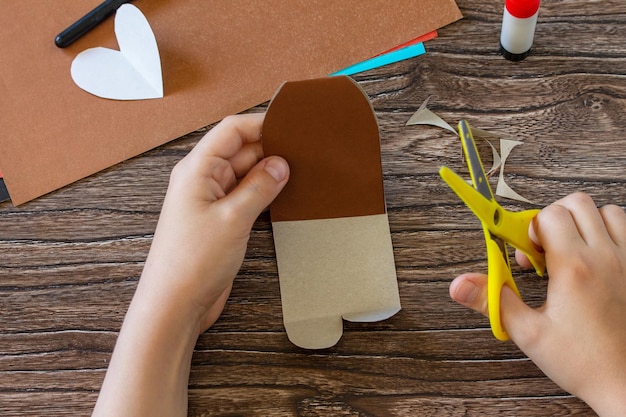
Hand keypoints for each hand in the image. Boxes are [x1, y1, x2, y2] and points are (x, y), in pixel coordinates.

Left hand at [139, 113, 289, 334]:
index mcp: (197, 169)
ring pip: (246, 174)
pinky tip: (285, 193)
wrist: (175, 305)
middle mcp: (203, 180)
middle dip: (271, 148)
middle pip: (241, 150)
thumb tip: (280, 163)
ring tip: (301, 171)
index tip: (291, 123)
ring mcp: (212, 200)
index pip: (231, 130)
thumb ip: (259, 187)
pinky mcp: (221, 220)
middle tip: (304, 151)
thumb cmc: (192, 262)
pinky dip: (265, 192)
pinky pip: (246, 196)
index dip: (261, 123)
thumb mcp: (233, 218)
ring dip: (269, 172)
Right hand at [450, 192, 625, 415]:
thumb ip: (491, 301)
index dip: (528, 231)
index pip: (548, 216)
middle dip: (553, 218)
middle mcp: (605, 257)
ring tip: (570, 249)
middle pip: (576, 203)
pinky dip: (609, 232)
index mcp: (574, 268)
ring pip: (606, 211)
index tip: (522, 255)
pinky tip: (595, 257)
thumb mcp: (528, 333)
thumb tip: (458, 285)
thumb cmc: (582, 362)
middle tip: (543, 250)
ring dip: (584, 222)